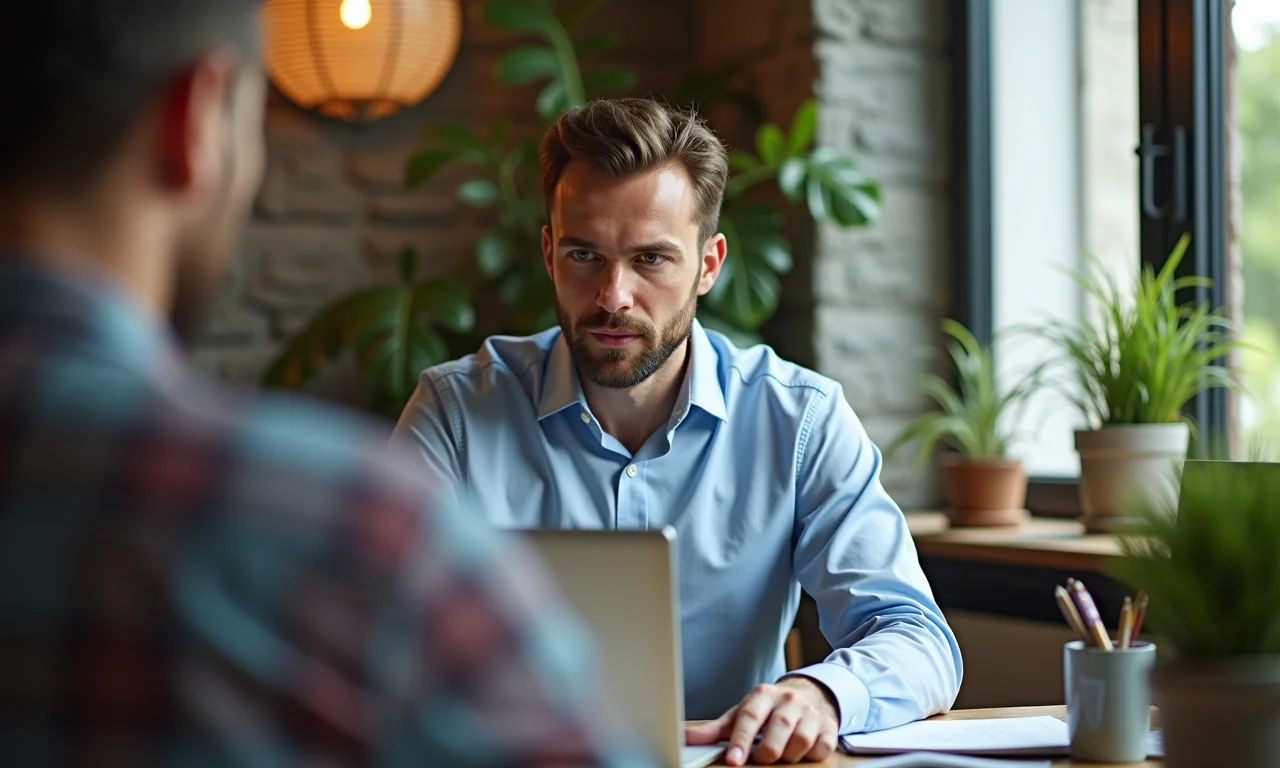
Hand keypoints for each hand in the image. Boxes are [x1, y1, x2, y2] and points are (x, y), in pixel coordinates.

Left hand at [684, 677, 838, 764]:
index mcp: (763, 695)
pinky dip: (810, 756)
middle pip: (778, 730)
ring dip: (788, 756)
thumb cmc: (769, 709)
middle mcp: (788, 700)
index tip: (733, 761)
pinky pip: (821, 748)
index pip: (750, 717)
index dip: (741, 740)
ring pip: (800, 741)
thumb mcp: (741, 714)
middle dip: (767, 752)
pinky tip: (801, 752)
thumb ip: (715, 730)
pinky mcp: (828, 727)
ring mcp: (810, 713)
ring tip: (781, 754)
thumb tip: (685, 738)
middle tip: (761, 757)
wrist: (808, 694)